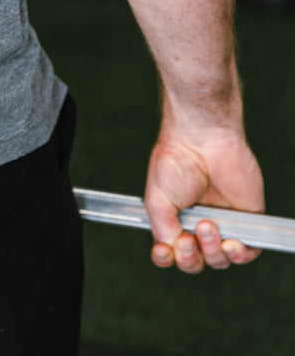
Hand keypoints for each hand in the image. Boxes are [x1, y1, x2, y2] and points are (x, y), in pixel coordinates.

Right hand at [144, 128, 263, 272]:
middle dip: (190, 258)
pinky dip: (241, 255)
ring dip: (213, 252)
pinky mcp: (246, 220)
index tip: (164, 251)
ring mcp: (222, 224)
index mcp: (173, 221)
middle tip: (187, 240)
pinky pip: (248, 252)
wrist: (203, 143)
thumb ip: (163, 230)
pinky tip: (232, 244)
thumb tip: (174, 249)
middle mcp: (197, 226)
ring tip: (208, 226)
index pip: (170, 253)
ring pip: (220, 259)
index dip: (167, 258)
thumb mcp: (156, 201)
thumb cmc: (174, 164)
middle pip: (196, 261)